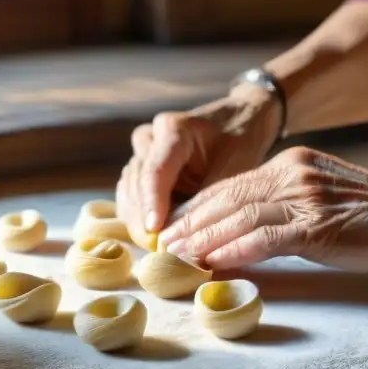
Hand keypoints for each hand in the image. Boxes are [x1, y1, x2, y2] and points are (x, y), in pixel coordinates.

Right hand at [116, 84, 279, 238]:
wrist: (237, 119)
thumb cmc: (239, 141)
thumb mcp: (234, 169)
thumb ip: (209, 199)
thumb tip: (190, 235)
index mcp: (173, 130)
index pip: (155, 172)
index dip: (152, 204)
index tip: (154, 231)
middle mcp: (151, 137)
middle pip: (135, 183)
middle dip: (142, 218)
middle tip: (155, 249)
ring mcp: (142, 150)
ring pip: (128, 190)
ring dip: (138, 218)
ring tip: (154, 245)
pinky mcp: (141, 164)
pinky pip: (131, 193)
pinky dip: (139, 214)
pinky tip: (151, 235)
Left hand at [158, 146, 367, 271]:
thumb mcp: (317, 197)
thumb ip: (281, 207)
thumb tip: (242, 230)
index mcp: (287, 166)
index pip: (230, 186)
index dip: (196, 207)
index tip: (172, 225)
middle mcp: (289, 176)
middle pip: (226, 198)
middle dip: (190, 222)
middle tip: (162, 243)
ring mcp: (303, 199)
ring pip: (239, 216)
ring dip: (203, 237)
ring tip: (177, 255)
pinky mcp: (316, 225)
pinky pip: (267, 237)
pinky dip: (236, 250)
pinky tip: (213, 262)